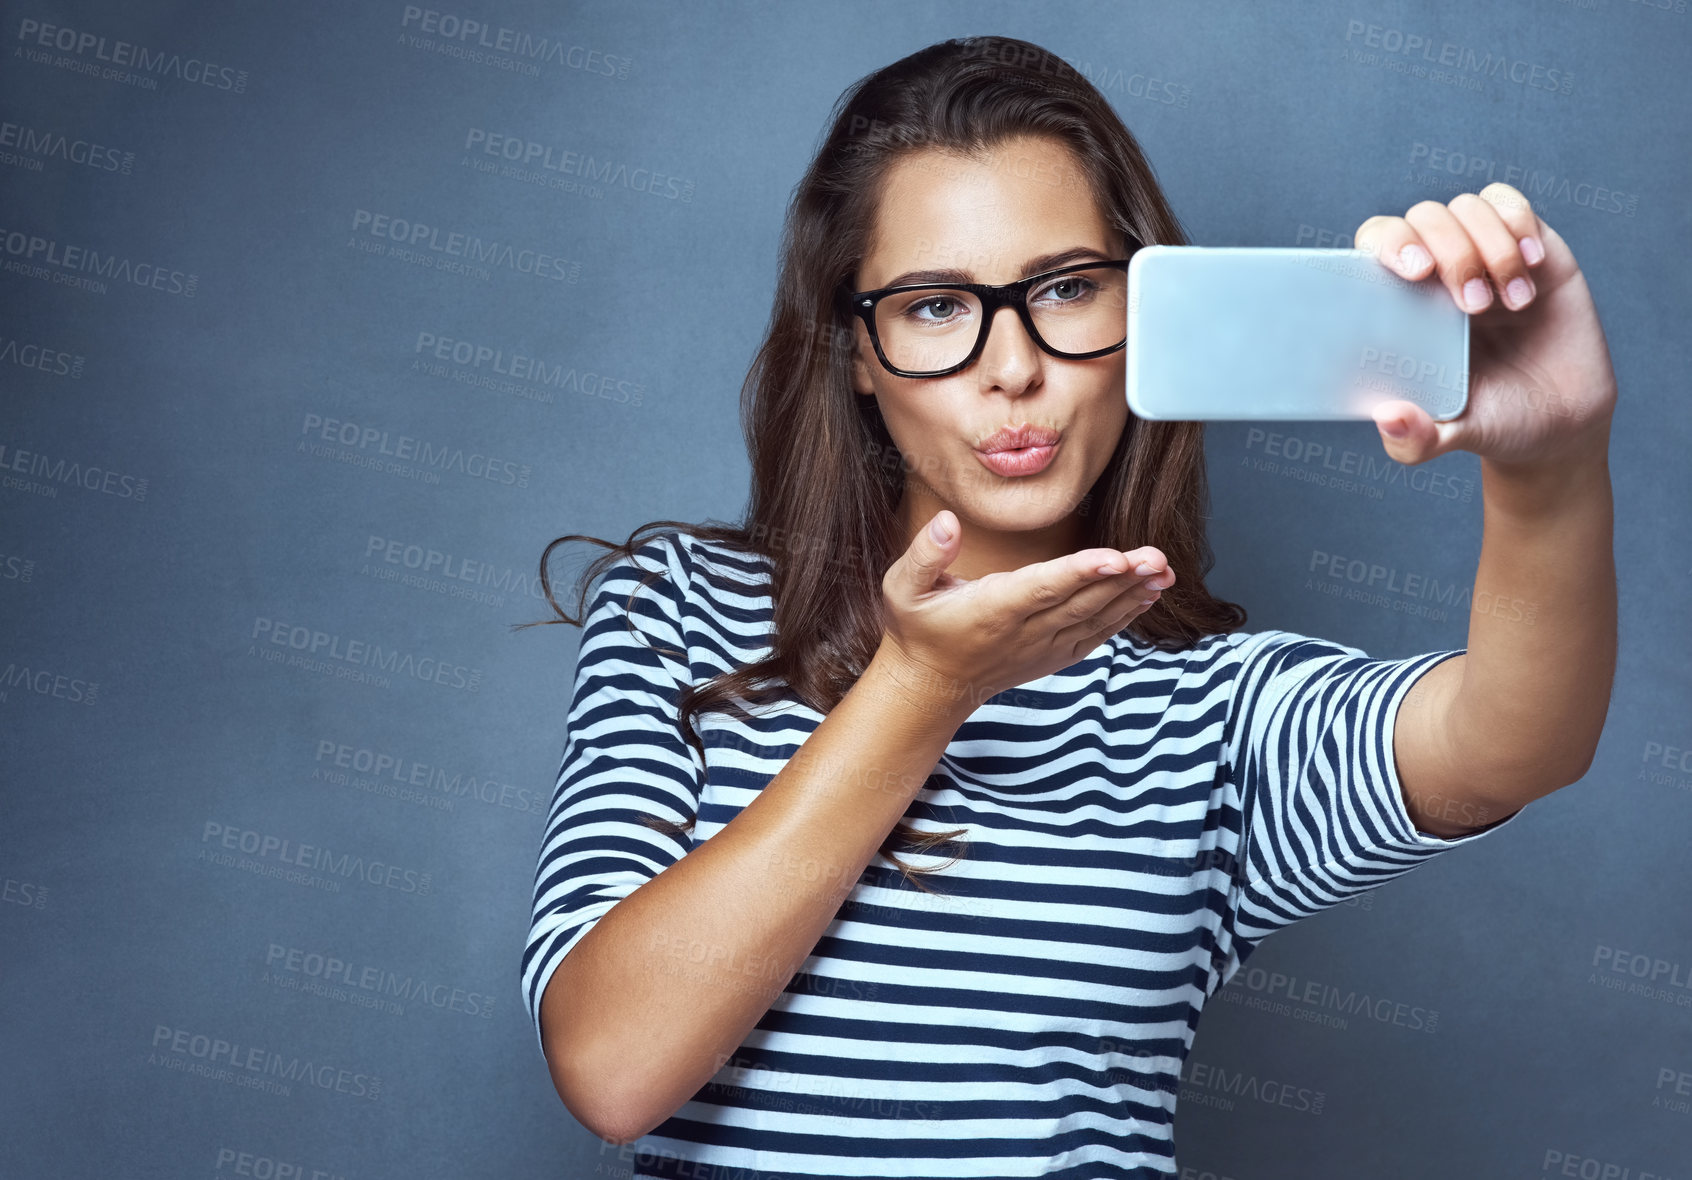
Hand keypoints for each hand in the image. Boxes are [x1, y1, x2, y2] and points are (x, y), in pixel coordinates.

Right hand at [875, 509, 1174, 714]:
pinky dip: (1122, 616)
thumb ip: (924, 554)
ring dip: (1131, 594)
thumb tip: (948, 522)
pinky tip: (1145, 596)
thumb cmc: (918, 629)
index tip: (1116, 558)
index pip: (1043, 588)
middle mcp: (1023, 631)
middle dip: (1123, 578)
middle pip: (1081, 601)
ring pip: (1094, 618)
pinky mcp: (1053, 655)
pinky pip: (1094, 635)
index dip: (1081, 572)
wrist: (930, 684)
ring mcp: (1042, 646)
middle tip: (1157, 556)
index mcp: (992, 609)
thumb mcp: (903, 588)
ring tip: (1163, 571)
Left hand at [1354, 183, 1616, 468]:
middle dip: (1449, 251)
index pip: (1375, 246)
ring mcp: (1483, 255)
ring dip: (1489, 247)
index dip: (1388, 242)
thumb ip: (1416, 440)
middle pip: (1423, 218)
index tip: (1413, 272)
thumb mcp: (1453, 434)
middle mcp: (1438, 273)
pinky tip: (1532, 265)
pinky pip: (1509, 203)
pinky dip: (1519, 224)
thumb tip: (1387, 419)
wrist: (1563, 420)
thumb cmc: (1495, 422)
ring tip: (1512, 303)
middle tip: (1473, 306)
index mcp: (1403, 307)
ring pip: (1467, 207)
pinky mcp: (1531, 247)